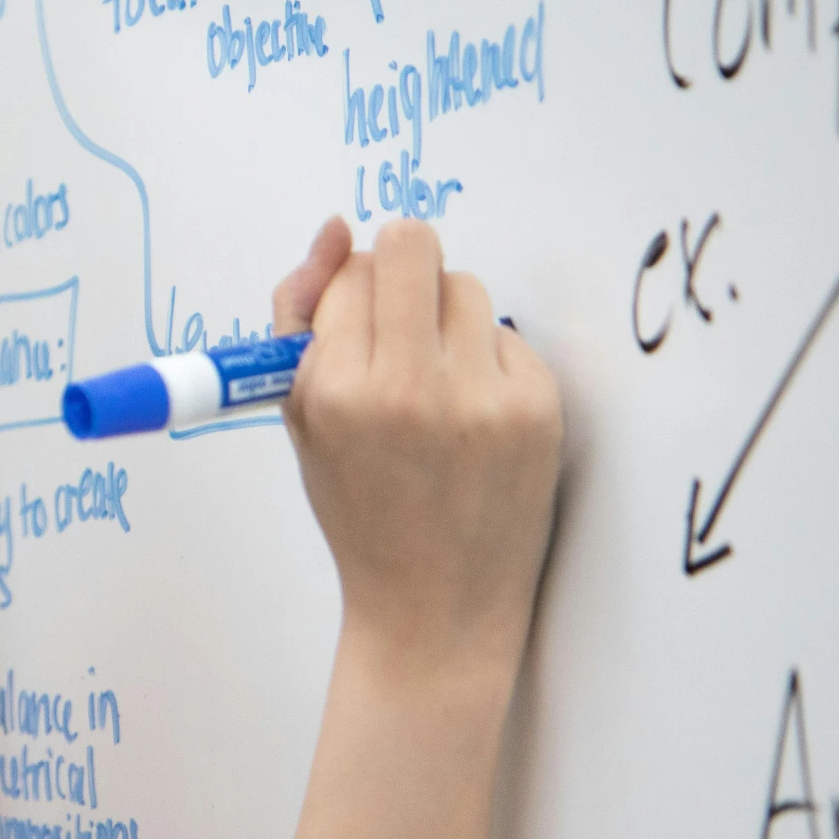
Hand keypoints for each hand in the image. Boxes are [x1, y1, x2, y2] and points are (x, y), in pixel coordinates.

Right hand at [272, 218, 562, 692]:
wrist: (436, 607)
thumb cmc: (359, 511)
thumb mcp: (301, 421)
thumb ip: (300, 319)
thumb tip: (336, 231)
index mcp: (338, 393)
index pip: (350, 274)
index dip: (349, 292)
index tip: (354, 327)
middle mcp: (411, 389)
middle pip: (414, 250)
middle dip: (399, 270)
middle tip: (396, 319)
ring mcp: (483, 398)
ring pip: (464, 286)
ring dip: (442, 316)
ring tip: (433, 381)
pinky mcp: (538, 408)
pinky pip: (507, 337)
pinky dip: (485, 362)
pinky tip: (472, 417)